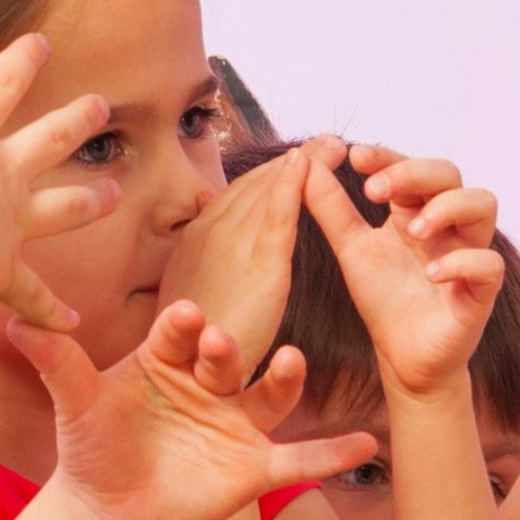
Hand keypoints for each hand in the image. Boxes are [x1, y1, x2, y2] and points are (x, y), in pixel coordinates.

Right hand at [0, 32, 112, 330]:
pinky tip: (73, 322)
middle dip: (77, 119)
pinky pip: (32, 292)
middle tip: (102, 106)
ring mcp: (10, 220)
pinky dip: (50, 309)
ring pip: (64, 205)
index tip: (45, 43)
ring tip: (115, 193)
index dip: (21, 61)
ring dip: (90, 199)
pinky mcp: (6, 267)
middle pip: (50, 138)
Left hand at [30, 301, 373, 519]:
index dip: (182, 325)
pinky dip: (331, 453)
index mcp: (167, 357)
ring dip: (283, 378)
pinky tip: (364, 445)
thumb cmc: (91, 449)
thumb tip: (15, 321)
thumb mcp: (74, 404)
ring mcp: (235, 423)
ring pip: (268, 396)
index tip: (182, 317)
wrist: (107, 514)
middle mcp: (209, 383)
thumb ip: (55, 363)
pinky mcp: (253, 468)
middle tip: (217, 343)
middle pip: (227, 356)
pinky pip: (298, 459)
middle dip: (224, 349)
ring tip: (291, 363)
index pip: (180, 330)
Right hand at [164, 131, 336, 355]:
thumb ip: (205, 258)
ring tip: (334, 146)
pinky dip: (292, 186)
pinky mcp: (258, 267)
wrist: (186, 376)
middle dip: (295, 163)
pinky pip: (277, 217)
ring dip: (304, 165)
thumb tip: (207, 215)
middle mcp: (208, 234)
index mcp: (195, 240)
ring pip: (269, 193)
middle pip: (257, 187)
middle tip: (329, 142)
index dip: (272, 175)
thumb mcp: (191, 294)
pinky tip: (309, 164)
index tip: (300, 159)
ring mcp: (230, 247)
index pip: (239, 195)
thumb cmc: (189, 345)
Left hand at [299, 152, 503, 401]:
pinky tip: (432, 274)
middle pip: (450, 173)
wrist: (402, 358)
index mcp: (415, 211)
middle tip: (374, 192)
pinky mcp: (483, 290)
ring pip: (483, 204)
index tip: (355, 158)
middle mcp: (447, 225)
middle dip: (414, 173)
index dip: (388, 157)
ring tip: (414, 230)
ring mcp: (468, 253)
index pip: (411, 166)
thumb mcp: (350, 247)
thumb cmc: (383, 299)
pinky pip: (490, 264)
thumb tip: (303, 161)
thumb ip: (330, 207)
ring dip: (448, 208)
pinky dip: (462, 262)